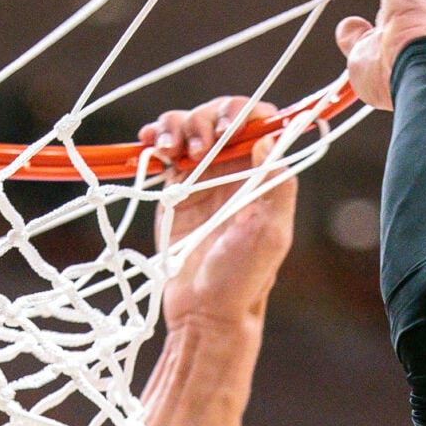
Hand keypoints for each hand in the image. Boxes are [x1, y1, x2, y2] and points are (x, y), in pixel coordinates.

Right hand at [141, 97, 296, 330]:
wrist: (203, 310)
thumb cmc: (243, 278)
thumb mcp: (270, 234)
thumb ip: (275, 185)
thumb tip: (268, 137)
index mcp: (261, 174)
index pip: (258, 122)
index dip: (242, 114)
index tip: (226, 131)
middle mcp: (233, 170)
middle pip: (219, 116)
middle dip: (205, 118)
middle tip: (198, 147)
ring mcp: (202, 177)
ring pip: (189, 126)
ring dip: (177, 125)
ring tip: (170, 150)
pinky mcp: (174, 190)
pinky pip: (165, 151)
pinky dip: (157, 137)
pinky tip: (151, 143)